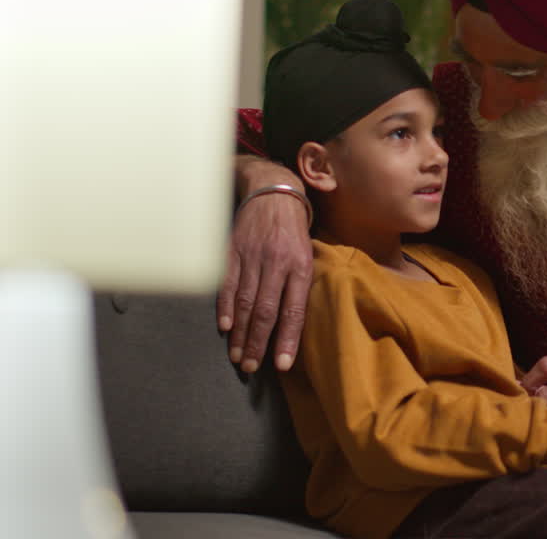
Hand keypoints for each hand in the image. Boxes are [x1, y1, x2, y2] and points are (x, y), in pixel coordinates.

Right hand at [217, 156, 312, 372]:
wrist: (274, 194)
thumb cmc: (294, 233)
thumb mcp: (308, 256)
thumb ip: (300, 287)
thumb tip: (293, 327)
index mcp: (301, 266)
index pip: (294, 309)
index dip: (287, 339)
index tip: (282, 365)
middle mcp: (277, 263)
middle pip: (265, 311)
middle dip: (257, 343)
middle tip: (251, 367)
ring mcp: (253, 257)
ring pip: (244, 302)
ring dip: (239, 332)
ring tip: (237, 356)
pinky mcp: (232, 251)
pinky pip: (226, 284)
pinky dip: (224, 307)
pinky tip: (224, 327)